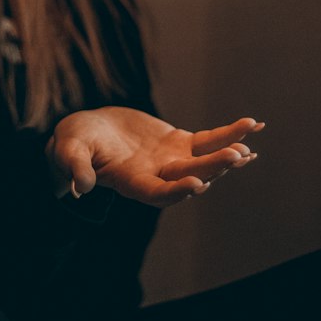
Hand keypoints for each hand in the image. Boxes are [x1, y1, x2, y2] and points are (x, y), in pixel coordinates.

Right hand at [45, 107, 263, 208]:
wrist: (88, 131)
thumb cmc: (73, 142)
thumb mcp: (67, 151)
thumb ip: (75, 167)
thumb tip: (79, 187)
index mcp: (131, 183)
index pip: (157, 193)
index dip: (176, 191)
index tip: (197, 185)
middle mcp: (156, 176)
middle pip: (188, 177)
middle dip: (212, 168)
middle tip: (234, 157)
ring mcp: (171, 161)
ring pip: (204, 162)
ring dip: (226, 155)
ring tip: (246, 146)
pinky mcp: (179, 143)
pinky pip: (209, 140)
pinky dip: (229, 134)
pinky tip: (253, 126)